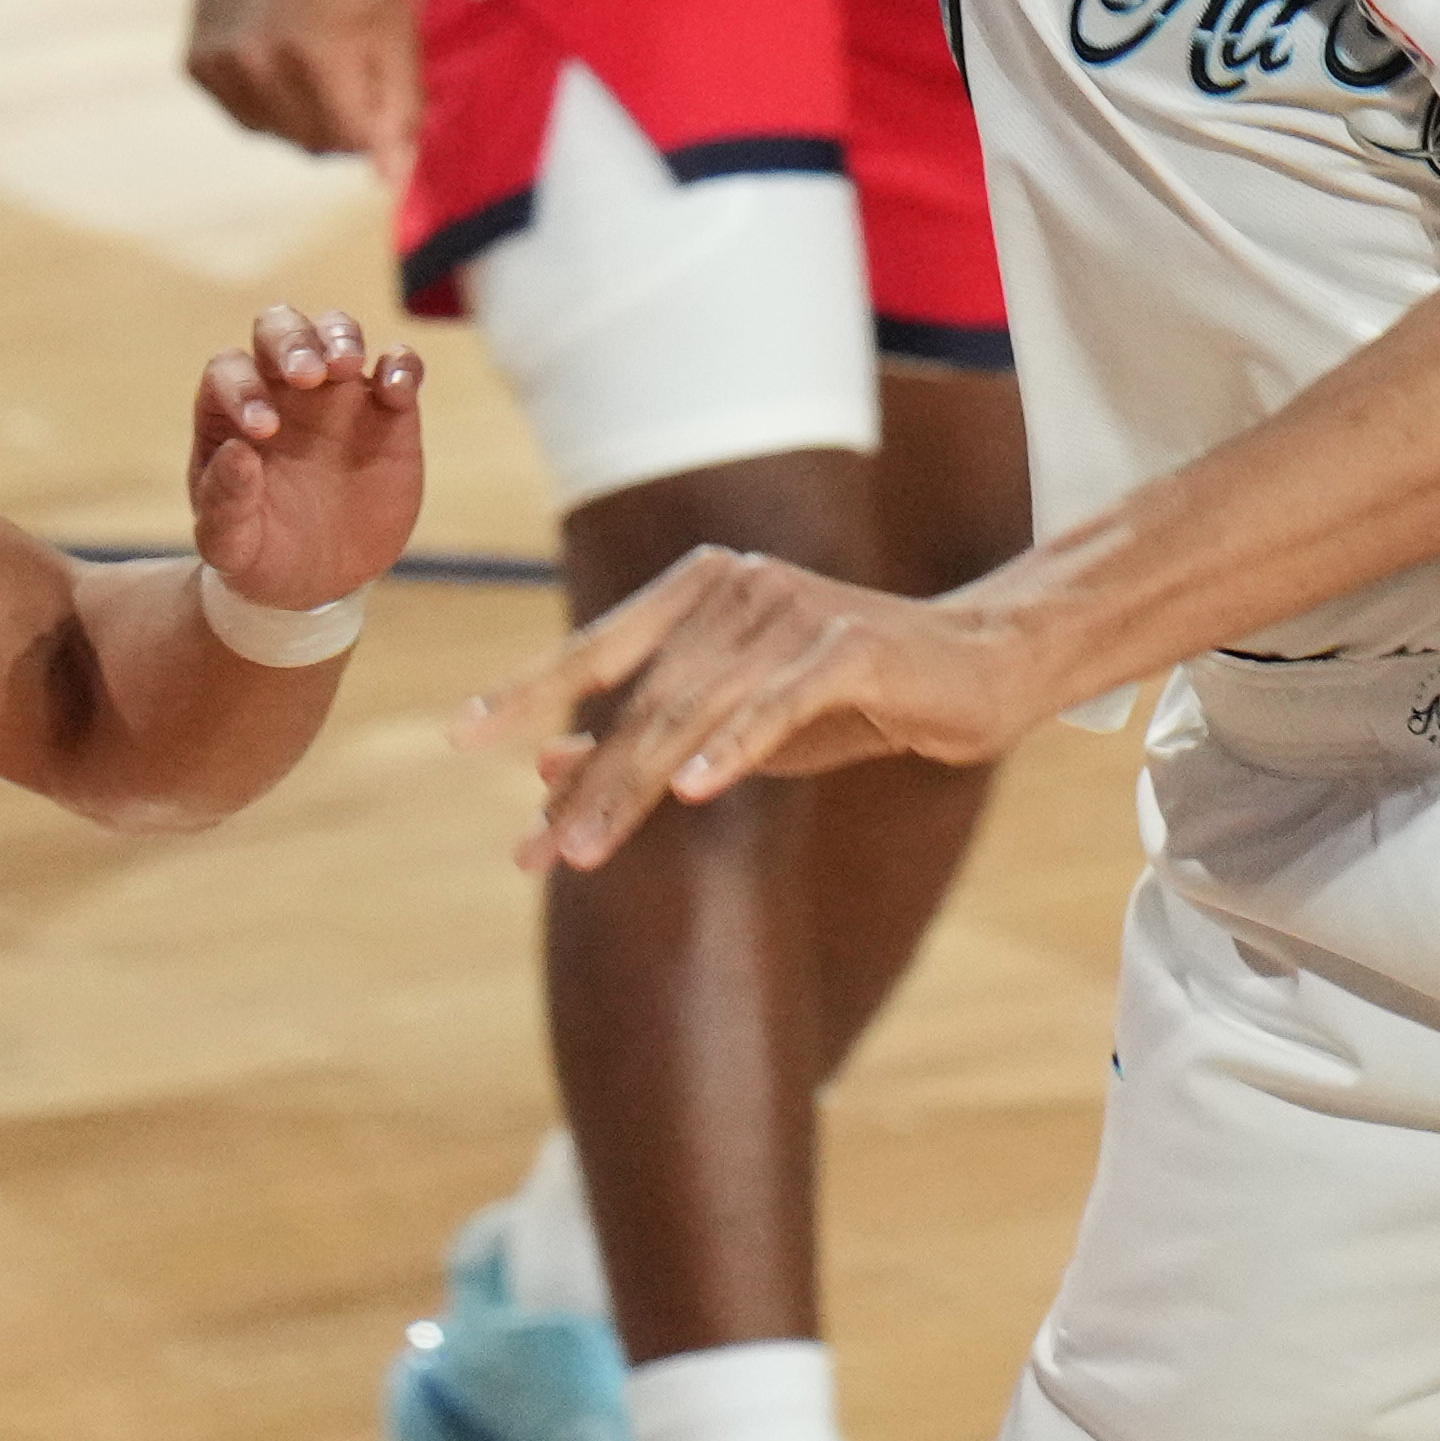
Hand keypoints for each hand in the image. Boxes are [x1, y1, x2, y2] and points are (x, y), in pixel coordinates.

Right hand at [181, 0, 416, 171]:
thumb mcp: (392, 26)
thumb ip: (400, 106)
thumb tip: (391, 179)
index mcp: (317, 54)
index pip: (352, 142)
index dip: (374, 127)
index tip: (378, 95)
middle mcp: (259, 64)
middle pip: (312, 146)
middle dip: (340, 124)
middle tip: (346, 72)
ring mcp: (219, 65)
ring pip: (273, 136)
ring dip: (299, 114)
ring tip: (306, 55)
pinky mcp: (194, 64)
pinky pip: (240, 115)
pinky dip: (261, 99)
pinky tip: (270, 51)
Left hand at [188, 298, 430, 617]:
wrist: (316, 581)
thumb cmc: (259, 554)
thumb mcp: (231, 544)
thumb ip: (225, 502)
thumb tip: (236, 452)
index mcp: (231, 412)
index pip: (229, 371)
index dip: (243, 388)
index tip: (264, 431)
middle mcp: (281, 389)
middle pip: (279, 327)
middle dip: (291, 340)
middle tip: (309, 377)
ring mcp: (337, 395)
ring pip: (336, 330)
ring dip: (340, 336)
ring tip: (346, 366)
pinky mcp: (387, 412)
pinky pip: (398, 365)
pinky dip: (401, 366)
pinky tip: (397, 394)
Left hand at [464, 543, 1043, 869]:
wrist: (977, 666)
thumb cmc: (849, 694)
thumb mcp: (735, 721)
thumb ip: (648, 732)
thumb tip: (545, 767)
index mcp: (699, 589)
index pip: (597, 647)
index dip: (530, 690)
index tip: (462, 733)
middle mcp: (736, 586)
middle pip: (643, 698)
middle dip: (586, 781)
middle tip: (536, 854)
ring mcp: (794, 610)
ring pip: (695, 709)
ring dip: (635, 785)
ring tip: (586, 850)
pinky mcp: (851, 647)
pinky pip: (780, 703)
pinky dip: (734, 745)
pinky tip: (694, 789)